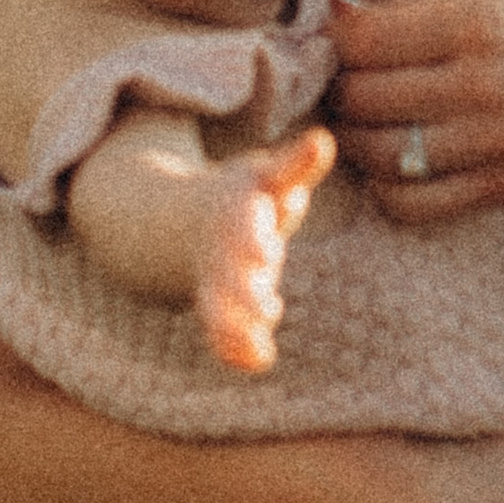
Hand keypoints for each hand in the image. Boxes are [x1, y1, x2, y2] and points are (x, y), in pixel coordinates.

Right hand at [193, 128, 333, 374]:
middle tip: (269, 311)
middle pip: (230, 275)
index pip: (242, 227)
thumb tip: (323, 140)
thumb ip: (295, 164)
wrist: (181, 223)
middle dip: (246, 294)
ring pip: (217, 310)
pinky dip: (233, 350)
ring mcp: (215, 282)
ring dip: (235, 329)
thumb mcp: (265, 176)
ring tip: (258, 350)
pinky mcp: (216, 307)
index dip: (252, 240)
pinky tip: (258, 361)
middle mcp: (222, 252)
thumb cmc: (243, 196)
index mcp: (235, 214)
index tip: (267, 254)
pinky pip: (219, 333)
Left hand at [329, 0, 503, 220]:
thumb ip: (410, 10)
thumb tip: (332, 21)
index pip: (364, 40)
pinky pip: (410, 203)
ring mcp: (491, 140)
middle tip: (344, 92)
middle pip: (363, 97)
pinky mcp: (499, 187)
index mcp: (476, 22)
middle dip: (340, 95)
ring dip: (354, 144)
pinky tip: (392, 169)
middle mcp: (483, 81)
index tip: (338, 53)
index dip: (334, 48)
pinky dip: (385, 190)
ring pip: (378, 153)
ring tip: (362, 128)